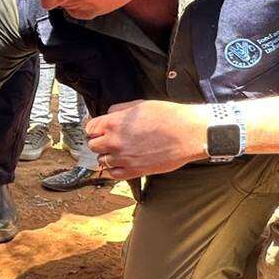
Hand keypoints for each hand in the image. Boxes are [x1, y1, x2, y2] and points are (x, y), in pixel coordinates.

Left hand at [86, 99, 209, 180]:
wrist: (188, 133)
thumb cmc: (169, 117)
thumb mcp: (140, 105)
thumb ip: (120, 109)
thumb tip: (109, 113)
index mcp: (114, 123)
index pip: (90, 128)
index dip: (95, 128)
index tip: (99, 129)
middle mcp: (115, 141)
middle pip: (93, 145)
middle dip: (99, 142)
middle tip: (109, 140)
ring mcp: (123, 158)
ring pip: (101, 160)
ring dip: (107, 156)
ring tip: (118, 152)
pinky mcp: (134, 171)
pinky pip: (113, 174)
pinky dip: (114, 169)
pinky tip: (122, 163)